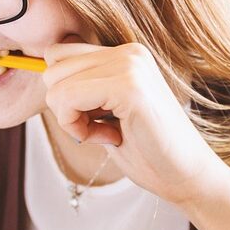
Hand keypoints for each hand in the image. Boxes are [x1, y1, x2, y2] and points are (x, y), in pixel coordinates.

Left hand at [42, 42, 229, 207]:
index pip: (59, 55)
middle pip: (52, 67)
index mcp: (126, 54)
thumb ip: (83, 89)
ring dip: (71, 118)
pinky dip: (76, 127)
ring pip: (56, 84)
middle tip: (99, 129)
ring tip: (107, 133)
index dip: (64, 94)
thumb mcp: (107, 112)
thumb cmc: (148, 151)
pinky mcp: (129, 87)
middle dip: (64, 106)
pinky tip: (108, 138)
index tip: (94, 119)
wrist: (187, 177)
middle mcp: (129, 52)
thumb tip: (42, 73)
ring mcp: (131, 65)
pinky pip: (68, 98)